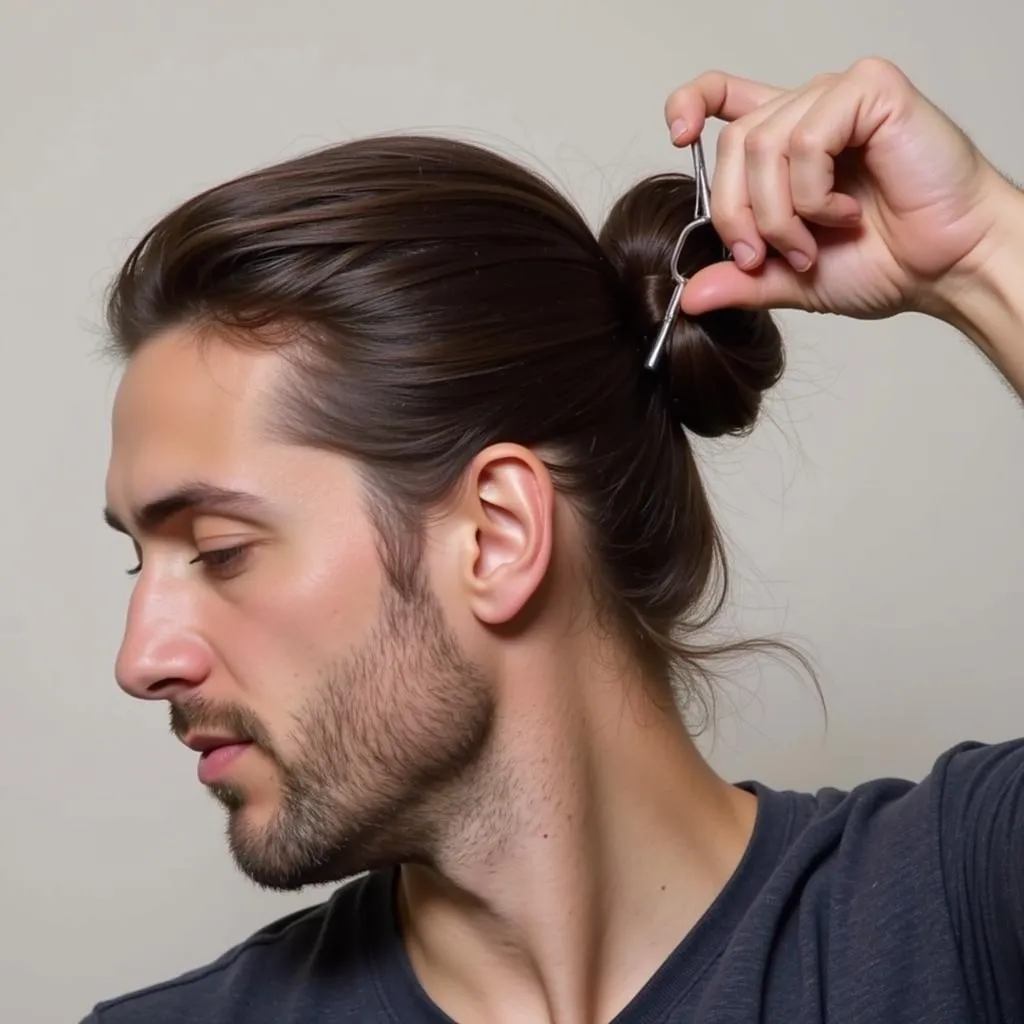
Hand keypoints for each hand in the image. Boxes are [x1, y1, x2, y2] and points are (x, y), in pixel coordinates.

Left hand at [664, 58, 1015, 320]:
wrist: (946, 267)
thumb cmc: (884, 262)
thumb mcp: (790, 279)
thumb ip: (741, 281)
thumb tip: (689, 297)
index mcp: (786, 143)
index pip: (722, 95)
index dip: (690, 104)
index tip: (679, 138)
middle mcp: (808, 111)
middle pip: (732, 144)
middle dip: (737, 215)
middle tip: (764, 257)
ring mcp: (839, 96)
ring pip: (763, 146)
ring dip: (780, 215)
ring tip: (814, 244)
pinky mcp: (871, 91)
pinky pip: (807, 141)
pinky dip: (814, 194)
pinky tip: (845, 214)